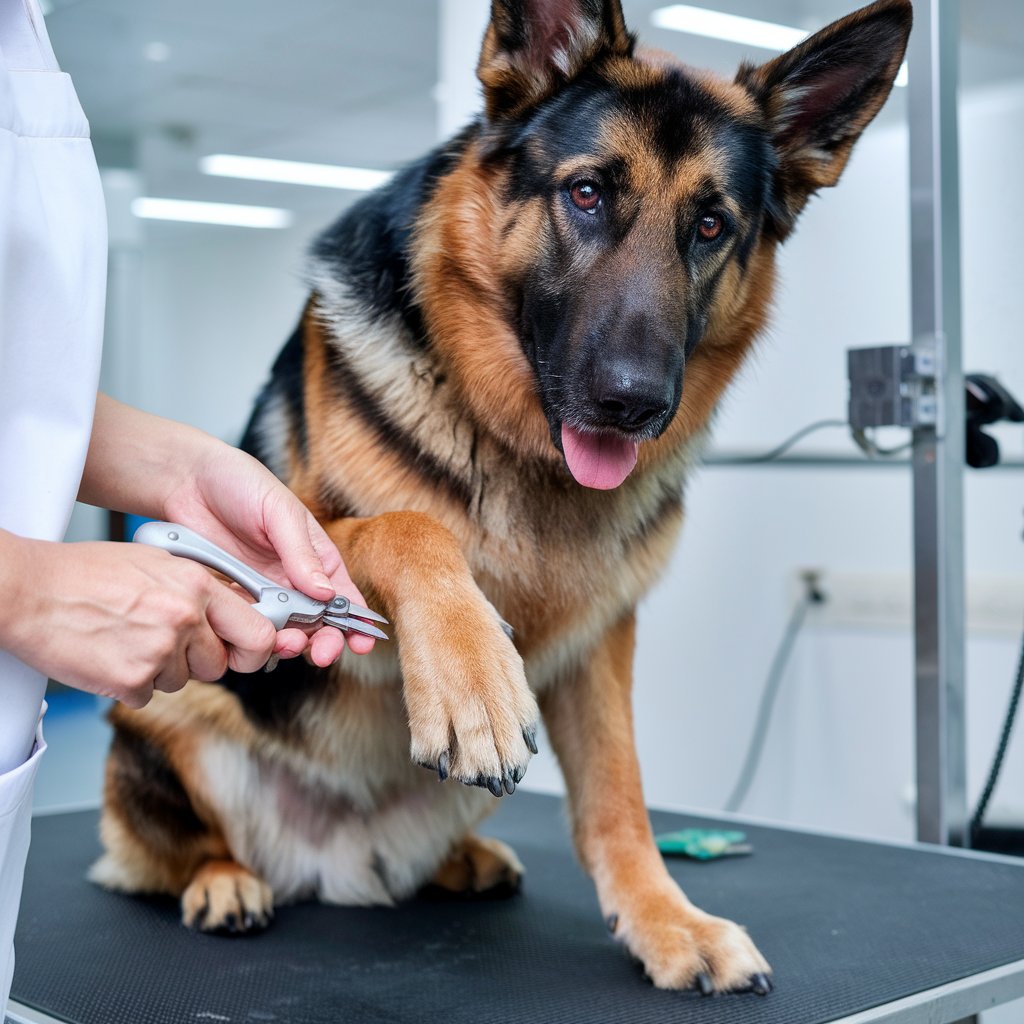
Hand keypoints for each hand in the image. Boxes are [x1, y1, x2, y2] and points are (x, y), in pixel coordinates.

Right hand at [1, 539, 276, 708]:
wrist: (29, 590)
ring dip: (158, 670)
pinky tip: (109, 654)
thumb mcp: (157, 563)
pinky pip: (146, 695)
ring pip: (181, 681)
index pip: (258, 632)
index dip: (255, 649)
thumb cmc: (86, 573)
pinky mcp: (131, 679)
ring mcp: (159, 651)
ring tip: (125, 638)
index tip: (247, 653)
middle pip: (217, 664)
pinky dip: (128, 683)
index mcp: (197, 585)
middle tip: (163, 642)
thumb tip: (229, 616)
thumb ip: (198, 590)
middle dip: (195, 661)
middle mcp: (184, 617)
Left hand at [163, 442, 374, 665]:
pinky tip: (254, 640)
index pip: (344, 596)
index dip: (356, 622)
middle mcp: (294, 581)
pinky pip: (246, 627)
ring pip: (284, 632)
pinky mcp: (232, 601)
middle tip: (322, 653)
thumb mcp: (280, 512)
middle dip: (325, 642)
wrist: (186, 480)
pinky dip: (253, 639)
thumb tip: (326, 593)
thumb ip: (302, 554)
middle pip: (318, 623)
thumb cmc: (241, 483)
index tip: (362, 642)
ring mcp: (263, 594)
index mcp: (316, 558)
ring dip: (290, 645)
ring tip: (285, 645)